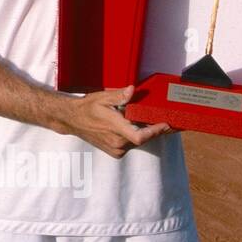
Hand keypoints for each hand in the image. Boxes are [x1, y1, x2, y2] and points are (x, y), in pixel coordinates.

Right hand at [49, 85, 169, 158]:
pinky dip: (138, 136)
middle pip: (144, 138)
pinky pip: (131, 144)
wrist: (72, 120)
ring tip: (156, 123)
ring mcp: (116, 148)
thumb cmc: (87, 108)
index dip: (155, 132)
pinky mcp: (115, 151)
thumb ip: (119, 96)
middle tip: (168, 122)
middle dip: (156, 130)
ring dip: (147, 133)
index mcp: (115, 128)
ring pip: (138, 142)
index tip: (166, 124)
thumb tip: (132, 90)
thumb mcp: (102, 98)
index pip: (140, 136)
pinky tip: (140, 127)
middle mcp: (117, 142)